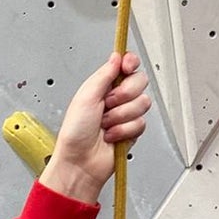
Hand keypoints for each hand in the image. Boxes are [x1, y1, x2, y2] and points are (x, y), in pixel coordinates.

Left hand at [40, 53, 151, 204]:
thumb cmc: (75, 132)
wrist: (80, 162)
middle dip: (124, 94)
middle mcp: (116, 97)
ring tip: (106, 124)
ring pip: (142, 103)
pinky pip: (141, 123)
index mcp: (103, 85)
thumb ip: (104, 74)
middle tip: (108, 104)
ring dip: (121, 116)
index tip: (126, 68)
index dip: (130, 63)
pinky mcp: (133, 130)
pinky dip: (125, 130)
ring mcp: (126, 114)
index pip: (126, 64)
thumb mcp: (86, 96)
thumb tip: (116, 57)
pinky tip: (112, 135)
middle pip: (139, 81)